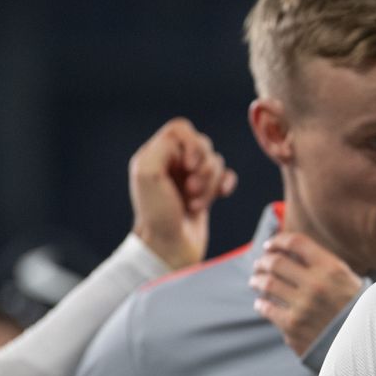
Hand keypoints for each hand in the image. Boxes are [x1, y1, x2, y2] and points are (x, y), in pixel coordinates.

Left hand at [130, 118, 236, 269]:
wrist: (169, 247)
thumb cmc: (157, 214)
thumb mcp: (147, 173)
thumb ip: (164, 146)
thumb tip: (187, 144)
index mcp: (156, 154)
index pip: (182, 129)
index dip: (192, 144)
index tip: (189, 165)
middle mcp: (173, 163)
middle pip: (203, 145)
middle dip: (203, 169)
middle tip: (190, 189)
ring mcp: (191, 177)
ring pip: (216, 162)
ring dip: (210, 184)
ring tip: (195, 203)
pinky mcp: (206, 192)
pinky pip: (227, 176)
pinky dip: (226, 185)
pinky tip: (220, 196)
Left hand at [250, 232, 363, 356]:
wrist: (364, 344)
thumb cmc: (356, 309)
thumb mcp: (348, 279)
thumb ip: (323, 265)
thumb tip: (290, 253)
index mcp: (331, 268)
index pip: (296, 242)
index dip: (278, 241)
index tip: (270, 245)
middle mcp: (316, 285)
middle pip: (275, 262)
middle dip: (262, 261)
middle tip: (259, 265)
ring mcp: (303, 307)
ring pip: (267, 284)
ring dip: (257, 280)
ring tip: (256, 281)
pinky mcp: (292, 328)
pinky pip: (267, 309)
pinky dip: (261, 304)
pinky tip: (262, 303)